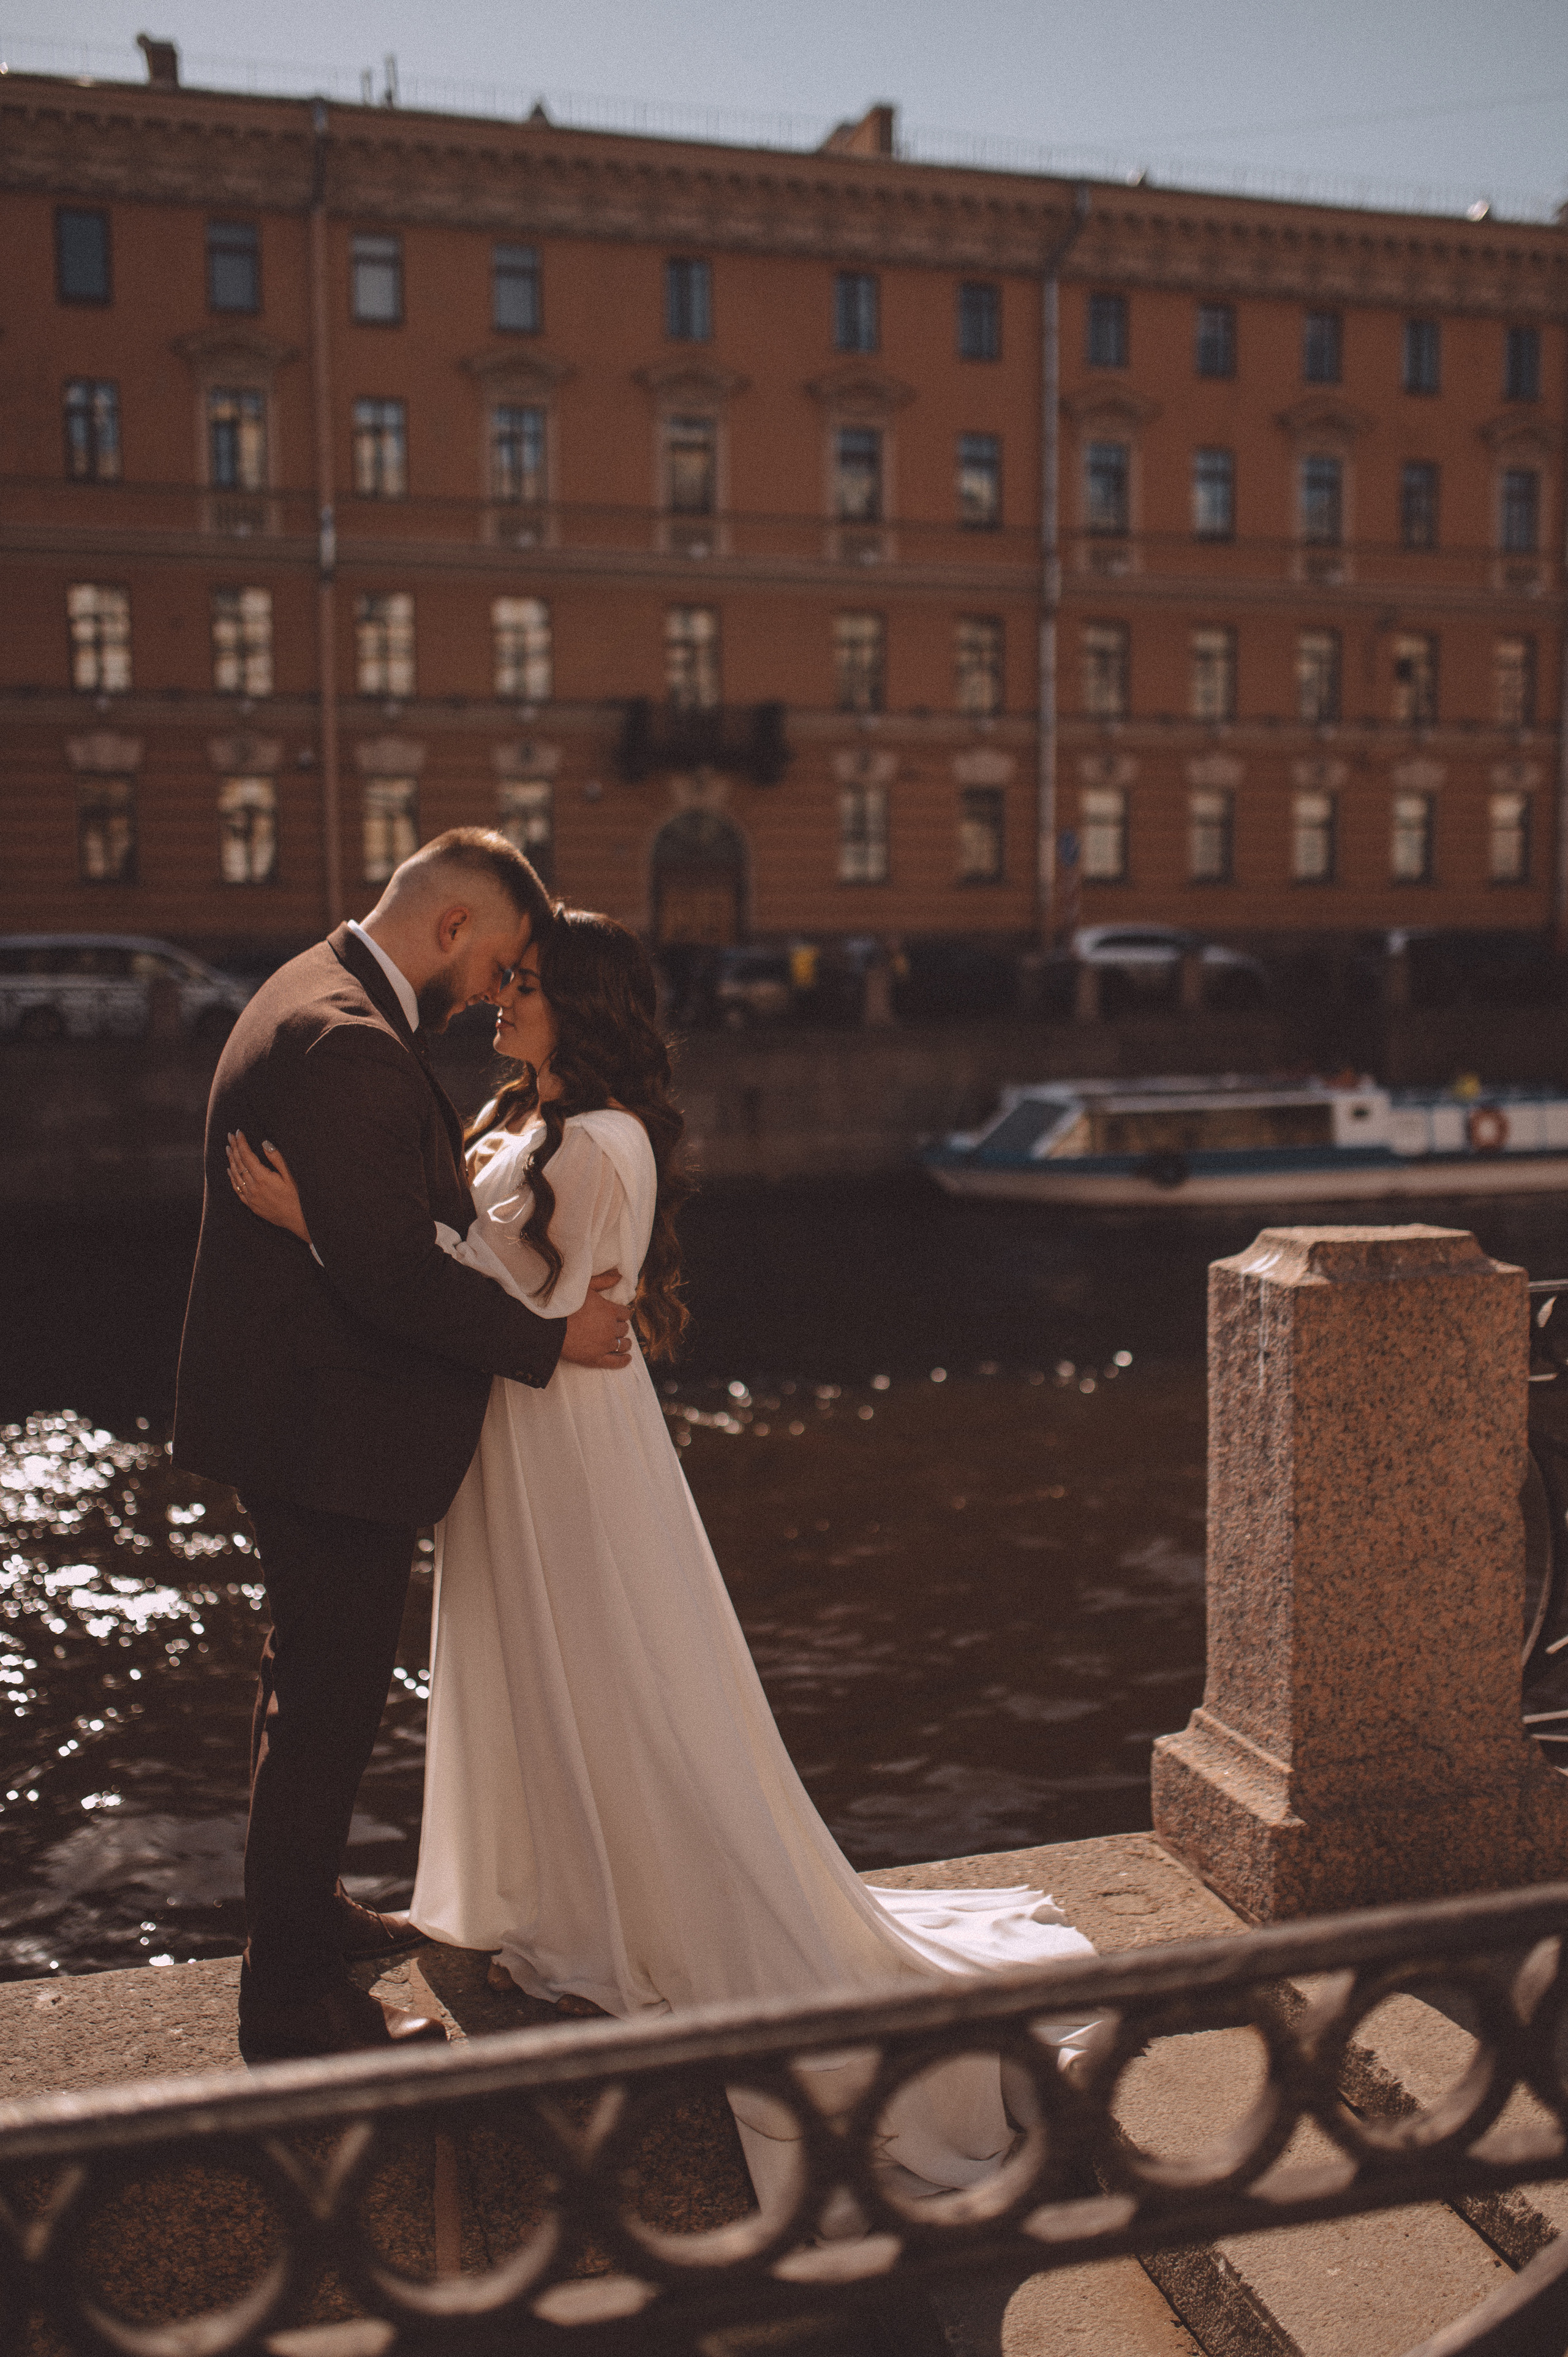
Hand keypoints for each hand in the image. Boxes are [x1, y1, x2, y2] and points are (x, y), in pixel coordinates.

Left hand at [228, 1131, 311, 1245]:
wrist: (298, 1221)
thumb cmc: (298, 1198)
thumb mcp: (290, 1176)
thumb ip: (276, 1159)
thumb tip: (264, 1143)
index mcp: (263, 1178)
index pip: (247, 1156)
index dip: (241, 1143)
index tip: (238, 1132)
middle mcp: (253, 1187)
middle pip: (239, 1164)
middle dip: (234, 1148)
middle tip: (230, 1136)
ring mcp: (250, 1197)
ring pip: (236, 1175)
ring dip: (231, 1160)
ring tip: (228, 1148)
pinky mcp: (251, 1205)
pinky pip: (237, 1189)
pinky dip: (232, 1178)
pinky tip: (230, 1170)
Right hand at [562, 1269, 633, 1369]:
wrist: (548, 1327)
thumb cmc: (564, 1304)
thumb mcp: (585, 1287)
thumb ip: (603, 1281)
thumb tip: (619, 1275)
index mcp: (609, 1311)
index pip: (625, 1313)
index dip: (621, 1314)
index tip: (616, 1315)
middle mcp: (610, 1328)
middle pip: (624, 1329)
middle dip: (620, 1327)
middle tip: (613, 1327)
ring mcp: (604, 1345)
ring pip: (623, 1344)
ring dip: (623, 1342)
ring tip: (621, 1342)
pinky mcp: (596, 1359)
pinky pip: (616, 1362)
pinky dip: (623, 1361)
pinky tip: (627, 1358)